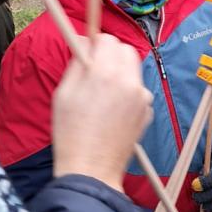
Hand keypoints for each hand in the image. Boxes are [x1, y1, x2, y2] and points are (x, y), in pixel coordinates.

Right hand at [52, 34, 152, 189]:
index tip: (89, 52)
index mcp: (105, 74)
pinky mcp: (147, 112)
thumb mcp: (63, 93)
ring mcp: (142, 98)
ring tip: (103, 95)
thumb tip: (85, 43)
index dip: (96, 43)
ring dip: (120, 74)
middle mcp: (129, 82)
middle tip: (96, 69)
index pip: (108, 40)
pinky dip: (128, 93)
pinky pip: (138, 91)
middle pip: (126, 51)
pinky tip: (112, 111)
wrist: (91, 171)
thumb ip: (77, 63)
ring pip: (134, 71)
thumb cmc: (71, 133)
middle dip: (112, 54)